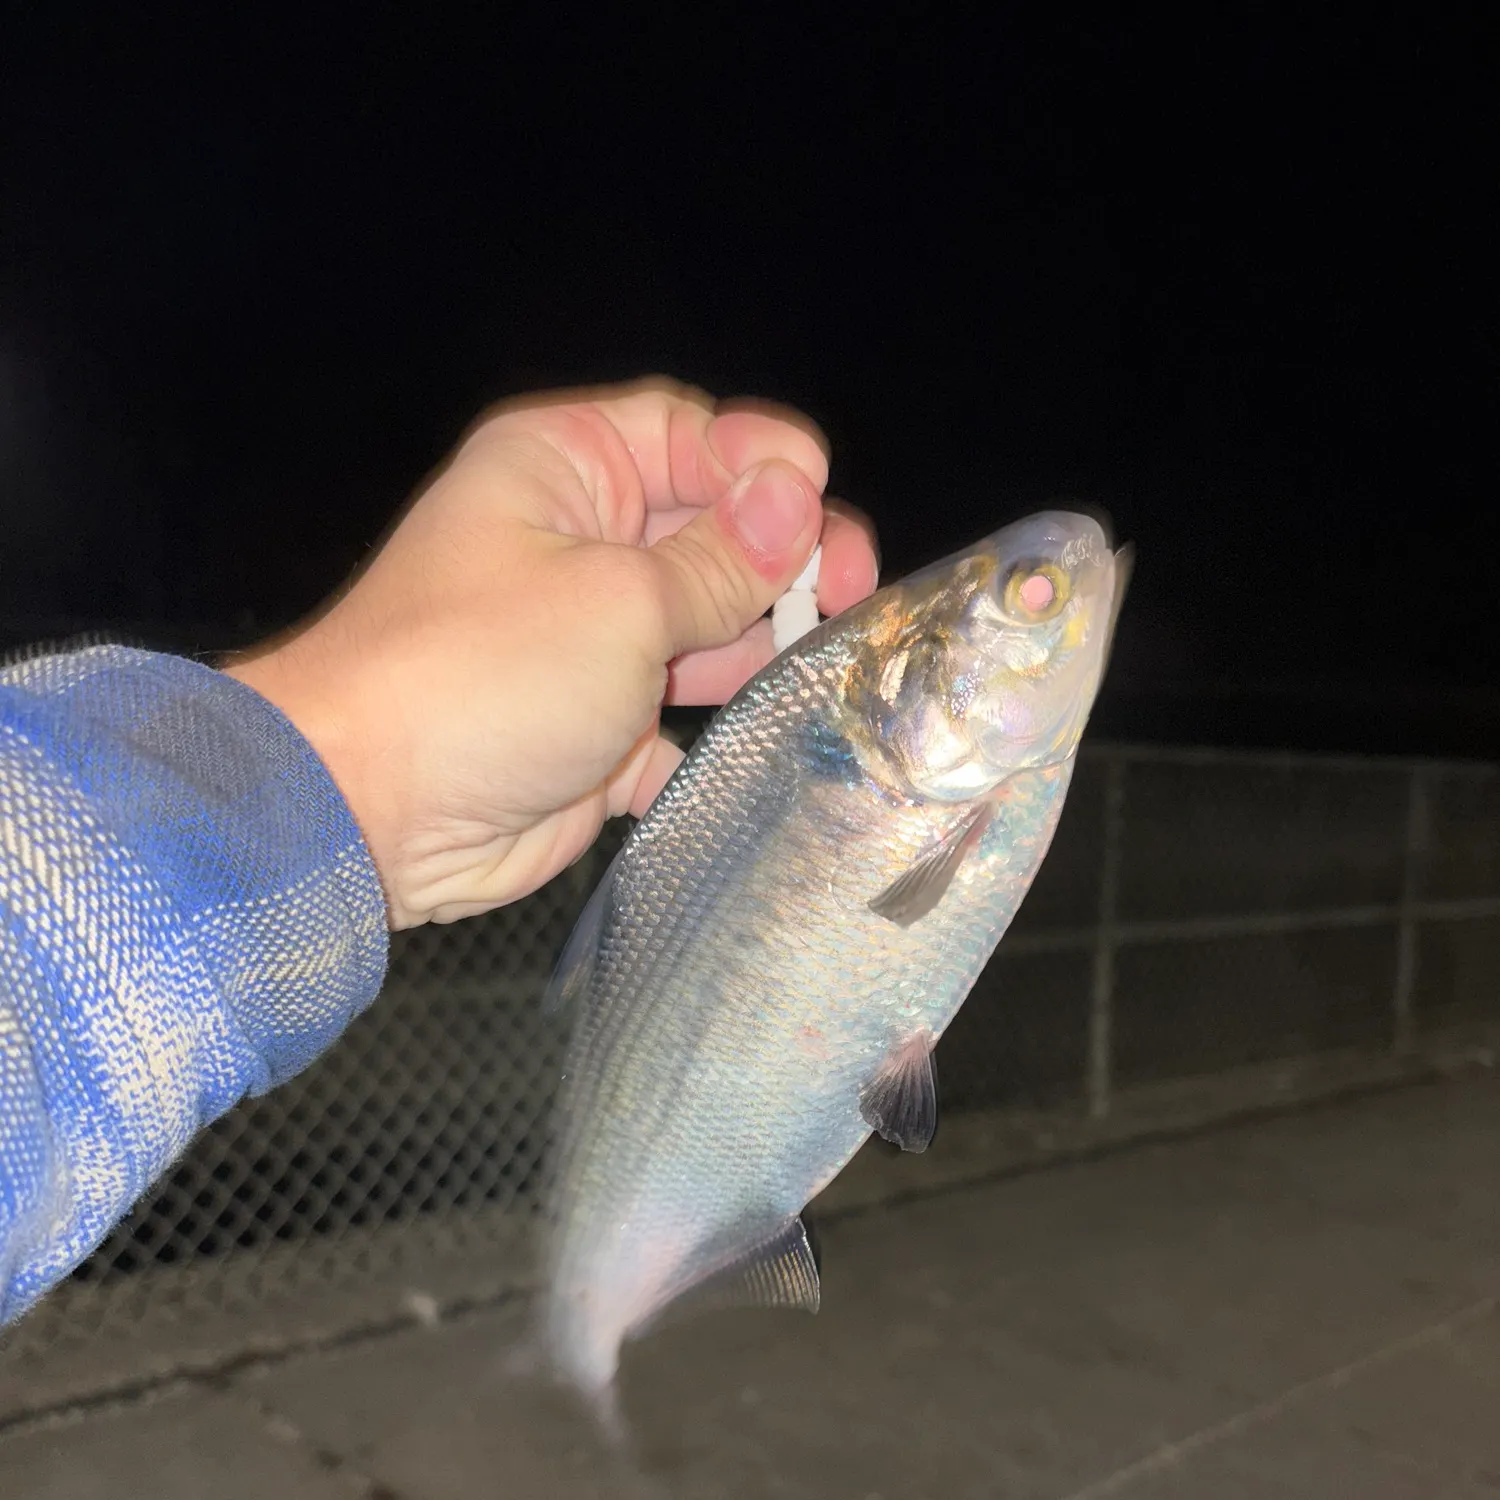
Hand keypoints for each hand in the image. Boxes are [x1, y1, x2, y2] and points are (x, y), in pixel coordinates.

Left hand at [226, 378, 879, 928]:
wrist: (370, 813)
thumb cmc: (481, 674)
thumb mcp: (620, 598)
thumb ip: (721, 559)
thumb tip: (797, 499)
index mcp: (564, 470)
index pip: (686, 434)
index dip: (759, 461)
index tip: (816, 499)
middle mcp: (579, 544)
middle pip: (710, 529)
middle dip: (780, 555)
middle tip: (847, 588)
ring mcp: (591, 641)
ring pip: (707, 625)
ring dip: (761, 641)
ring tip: (823, 655)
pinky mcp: (600, 730)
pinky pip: (680, 719)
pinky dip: (717, 732)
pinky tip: (769, 734)